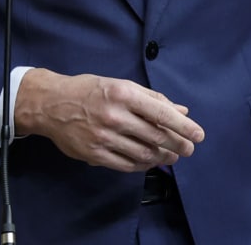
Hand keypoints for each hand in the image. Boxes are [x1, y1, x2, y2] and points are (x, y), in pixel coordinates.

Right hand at [13, 69, 204, 171]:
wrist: (51, 104)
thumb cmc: (90, 91)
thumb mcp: (122, 86)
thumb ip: (153, 98)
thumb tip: (182, 111)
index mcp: (124, 94)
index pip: (162, 114)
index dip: (184, 127)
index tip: (198, 135)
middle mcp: (115, 116)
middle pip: (156, 136)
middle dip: (178, 145)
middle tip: (188, 149)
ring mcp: (104, 137)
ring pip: (143, 153)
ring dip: (162, 157)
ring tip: (171, 156)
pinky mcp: (94, 154)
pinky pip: (126, 164)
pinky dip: (142, 165)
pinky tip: (150, 162)